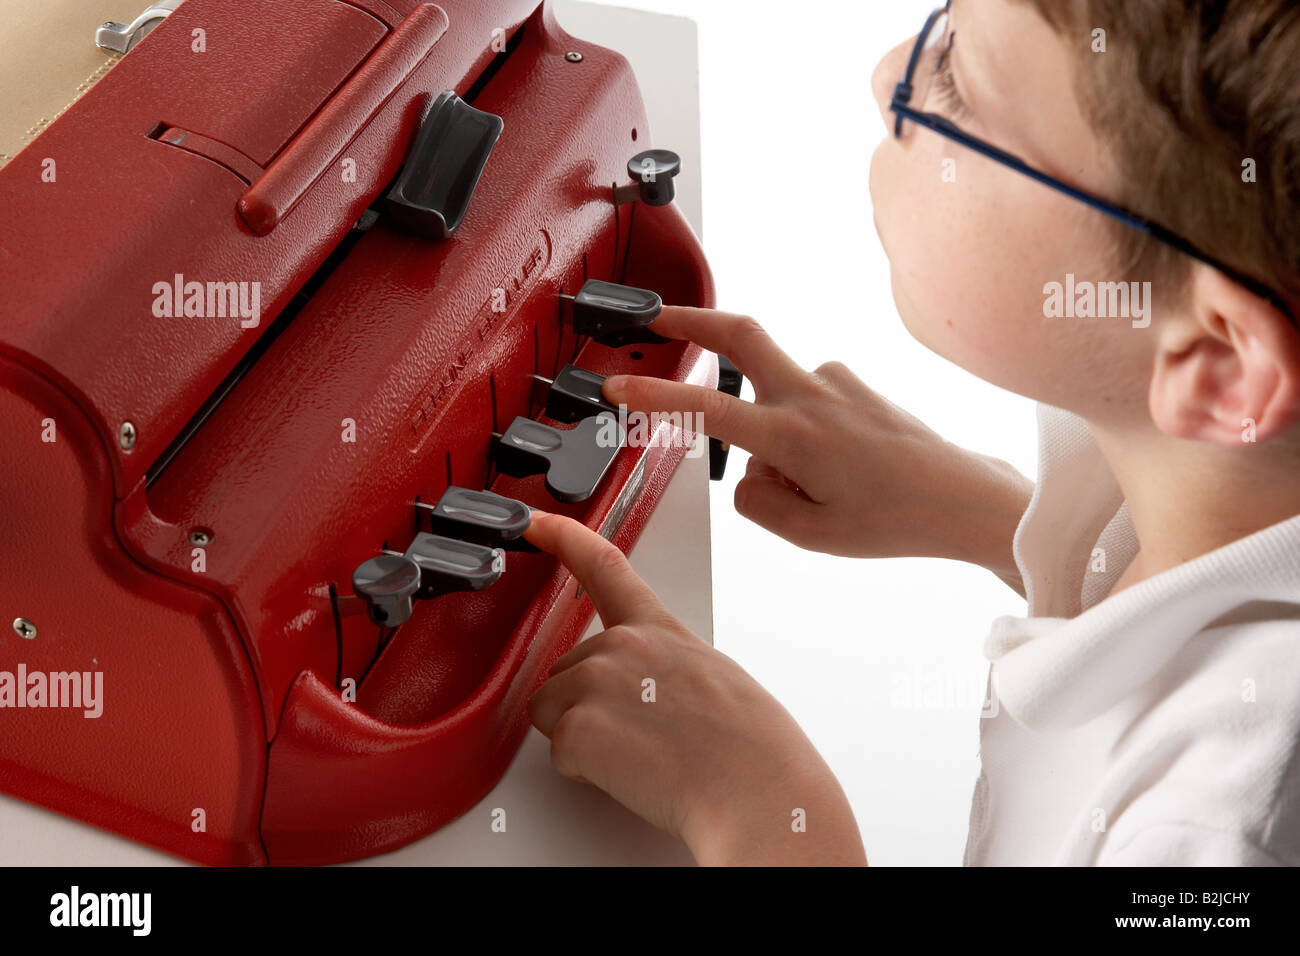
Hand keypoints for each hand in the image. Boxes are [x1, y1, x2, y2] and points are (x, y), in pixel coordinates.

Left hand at [524, 510, 866, 865]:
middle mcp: (623, 645)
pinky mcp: (579, 726)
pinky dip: (588, 772)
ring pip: (553, 713)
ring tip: (643, 756)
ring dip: (584, 739)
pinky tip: (634, 774)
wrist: (758, 792)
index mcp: (660, 630)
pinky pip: (560, 754)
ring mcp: (596, 681)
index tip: (534, 523)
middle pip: (565, 672)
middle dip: (588, 707)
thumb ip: (662, 668)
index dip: (562, 537)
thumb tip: (643, 693)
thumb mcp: (713, 679)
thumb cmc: (752, 749)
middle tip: (645, 737)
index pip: (603, 567)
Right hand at [603, 307, 1030, 583]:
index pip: (706, 409)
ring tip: (817, 482)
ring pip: (772, 389)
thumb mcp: (809, 534)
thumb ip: (756, 500)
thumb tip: (747, 473)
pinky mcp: (852, 382)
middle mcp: (810, 395)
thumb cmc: (894, 518)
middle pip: (738, 333)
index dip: (654, 397)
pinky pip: (804, 399)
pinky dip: (799, 428)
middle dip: (689, 320)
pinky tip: (838, 465)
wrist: (962, 497)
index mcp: (792, 436)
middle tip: (654, 319)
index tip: (617, 387)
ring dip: (766, 423)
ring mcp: (834, 382)